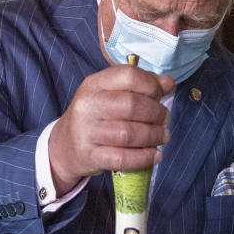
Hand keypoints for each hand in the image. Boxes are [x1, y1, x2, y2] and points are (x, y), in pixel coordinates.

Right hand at [47, 63, 173, 193]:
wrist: (64, 145)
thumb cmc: (95, 116)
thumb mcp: (110, 93)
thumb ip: (140, 85)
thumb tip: (168, 83)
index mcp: (95, 84)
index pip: (128, 75)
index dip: (151, 85)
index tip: (159, 95)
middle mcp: (89, 105)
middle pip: (132, 105)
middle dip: (156, 113)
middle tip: (164, 119)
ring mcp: (87, 132)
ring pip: (129, 134)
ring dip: (154, 136)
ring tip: (163, 136)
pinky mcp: (90, 155)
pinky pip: (122, 158)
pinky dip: (144, 157)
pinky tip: (155, 155)